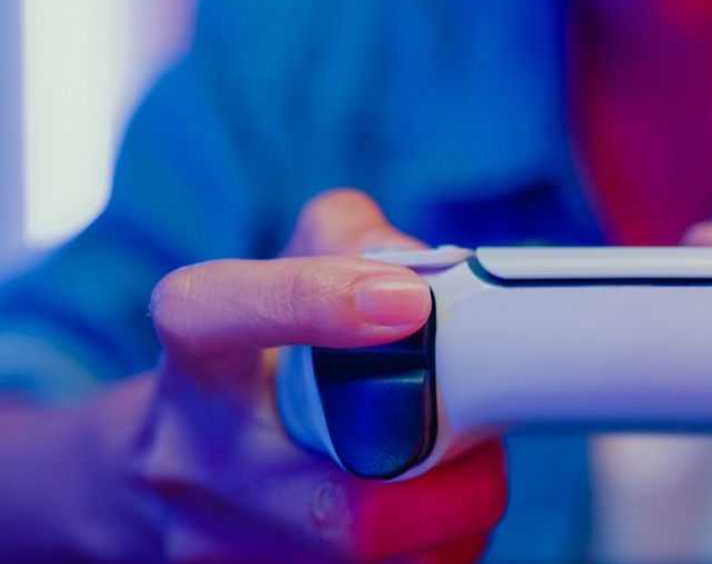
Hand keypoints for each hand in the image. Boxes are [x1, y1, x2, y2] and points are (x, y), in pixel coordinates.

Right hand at [132, 189, 505, 562]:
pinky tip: (437, 522)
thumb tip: (439, 264)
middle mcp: (193, 456)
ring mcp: (219, 543)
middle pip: (339, 507)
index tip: (407, 300)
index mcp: (196, 353)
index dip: (311, 302)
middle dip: (448, 486)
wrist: (166, 472)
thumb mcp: (279, 272)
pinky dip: (434, 554)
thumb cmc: (251, 361)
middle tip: (487, 439)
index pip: (216, 314)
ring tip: (468, 478)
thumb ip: (352, 237)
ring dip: (453, 525)